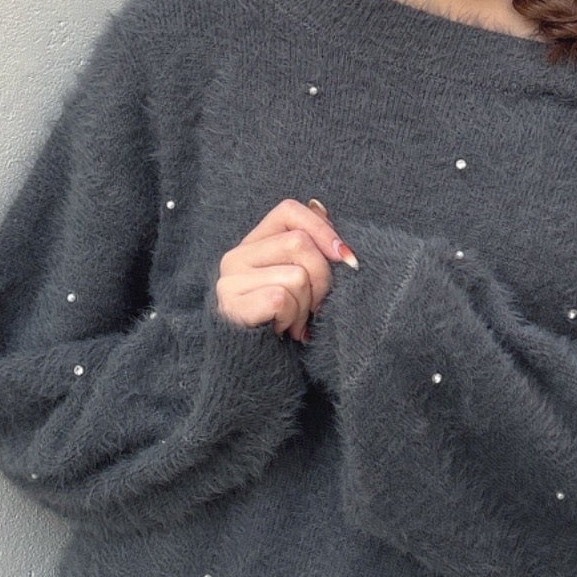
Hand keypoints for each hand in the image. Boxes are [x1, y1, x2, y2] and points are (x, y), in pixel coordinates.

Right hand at [213, 197, 357, 341]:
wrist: (257, 369)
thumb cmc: (284, 321)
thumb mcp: (299, 280)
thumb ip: (308, 245)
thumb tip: (319, 207)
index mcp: (253, 244)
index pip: (289, 211)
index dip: (323, 229)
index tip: (346, 259)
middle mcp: (235, 257)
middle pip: (299, 243)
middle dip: (322, 279)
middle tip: (317, 306)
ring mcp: (229, 281)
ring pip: (295, 275)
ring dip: (307, 307)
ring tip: (296, 323)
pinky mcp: (232, 305)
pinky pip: (282, 300)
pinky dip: (292, 320)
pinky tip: (284, 331)